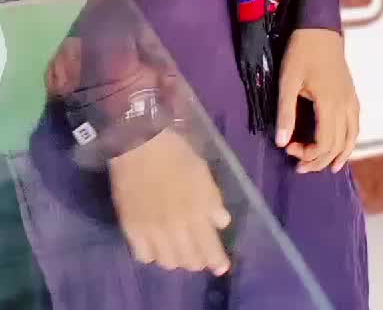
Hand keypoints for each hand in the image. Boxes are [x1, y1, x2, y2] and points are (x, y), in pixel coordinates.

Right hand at [109, 127, 230, 274]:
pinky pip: (144, 255)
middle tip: (199, 255)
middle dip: (198, 261)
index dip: (217, 261)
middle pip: (189, 260)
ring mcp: (152, 230)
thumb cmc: (176, 153)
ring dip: (177, 259)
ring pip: (168, 262)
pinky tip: (155, 245)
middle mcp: (175, 227)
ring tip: (178, 250)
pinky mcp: (131, 229)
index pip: (209, 248)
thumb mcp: (203, 172)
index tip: (222, 267)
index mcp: (196, 211)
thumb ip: (212, 199)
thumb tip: (221, 222)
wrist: (139, 143)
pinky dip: (152, 255)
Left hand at [275, 29, 359, 174]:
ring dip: (338, 154)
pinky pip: (356, 125)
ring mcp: (351, 100)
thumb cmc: (301, 52)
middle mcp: (345, 105)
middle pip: (338, 145)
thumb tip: (281, 143)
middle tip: (299, 165)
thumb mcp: (288, 80)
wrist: (319, 27)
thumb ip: (286, 112)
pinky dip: (349, 140)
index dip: (309, 155)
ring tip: (326, 166)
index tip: (289, 150)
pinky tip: (341, 145)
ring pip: (352, 137)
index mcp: (330, 103)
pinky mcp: (352, 94)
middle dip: (319, 160)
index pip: (325, 143)